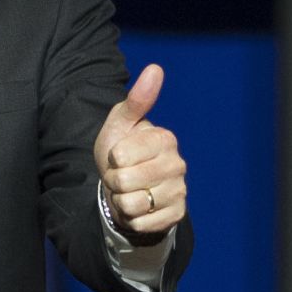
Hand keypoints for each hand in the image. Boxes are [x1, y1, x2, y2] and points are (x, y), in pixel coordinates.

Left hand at [93, 64, 187, 235]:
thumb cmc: (122, 149)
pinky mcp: (176, 215)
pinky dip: (132, 218)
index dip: (111, 158)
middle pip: (124, 181)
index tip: (118, 156)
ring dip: (122, 200)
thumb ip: (137, 100)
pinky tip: (139, 208)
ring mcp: (179, 191)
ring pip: (132, 205)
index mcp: (165, 139)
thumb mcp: (121, 123)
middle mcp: (177, 165)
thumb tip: (155, 68)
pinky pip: (141, 223)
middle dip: (114, 180)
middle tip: (121, 175)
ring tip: (129, 191)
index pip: (120, 156)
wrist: (128, 186)